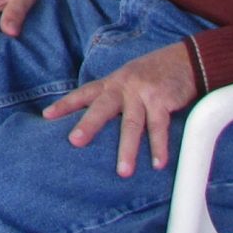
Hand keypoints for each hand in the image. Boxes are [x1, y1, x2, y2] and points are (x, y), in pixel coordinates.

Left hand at [42, 42, 198, 177]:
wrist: (185, 60)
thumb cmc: (151, 75)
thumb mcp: (126, 80)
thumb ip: (110, 97)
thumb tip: (90, 122)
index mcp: (111, 83)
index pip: (84, 94)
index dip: (66, 104)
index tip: (47, 116)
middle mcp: (123, 87)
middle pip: (103, 108)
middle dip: (89, 125)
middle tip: (75, 142)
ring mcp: (143, 93)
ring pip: (132, 124)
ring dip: (128, 149)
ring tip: (123, 172)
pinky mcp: (162, 100)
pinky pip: (160, 127)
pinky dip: (159, 147)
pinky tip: (158, 164)